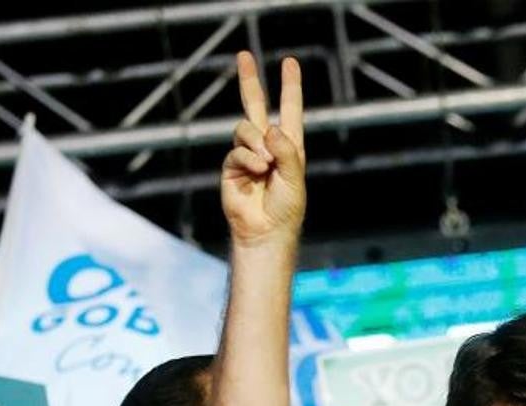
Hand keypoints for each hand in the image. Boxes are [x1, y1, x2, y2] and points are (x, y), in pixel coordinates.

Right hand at [221, 51, 306, 247]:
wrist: (265, 231)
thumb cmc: (286, 208)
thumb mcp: (294, 176)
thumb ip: (286, 150)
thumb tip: (268, 126)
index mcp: (289, 146)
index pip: (289, 110)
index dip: (290, 86)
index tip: (289, 62)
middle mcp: (267, 145)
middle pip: (255, 105)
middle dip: (250, 80)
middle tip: (244, 55)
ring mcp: (247, 154)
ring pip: (245, 128)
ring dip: (256, 143)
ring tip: (266, 164)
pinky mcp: (231, 166)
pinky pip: (237, 150)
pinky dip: (248, 158)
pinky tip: (257, 171)